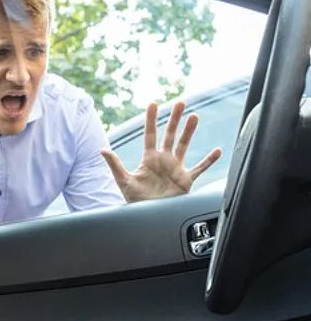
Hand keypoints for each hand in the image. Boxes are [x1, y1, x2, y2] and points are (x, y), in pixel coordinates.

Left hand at [101, 101, 221, 202]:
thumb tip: (103, 150)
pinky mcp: (186, 180)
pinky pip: (199, 168)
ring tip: (195, 116)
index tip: (153, 104)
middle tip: (180, 102)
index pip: (150, 134)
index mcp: (149, 159)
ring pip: (184, 145)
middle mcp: (163, 160)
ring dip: (189, 131)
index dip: (151, 119)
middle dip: (174, 119)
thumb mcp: (124, 181)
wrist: (149, 217)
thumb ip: (115, 165)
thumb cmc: (135, 201)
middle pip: (170, 135)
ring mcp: (175, 169)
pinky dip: (209, 161)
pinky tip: (217, 150)